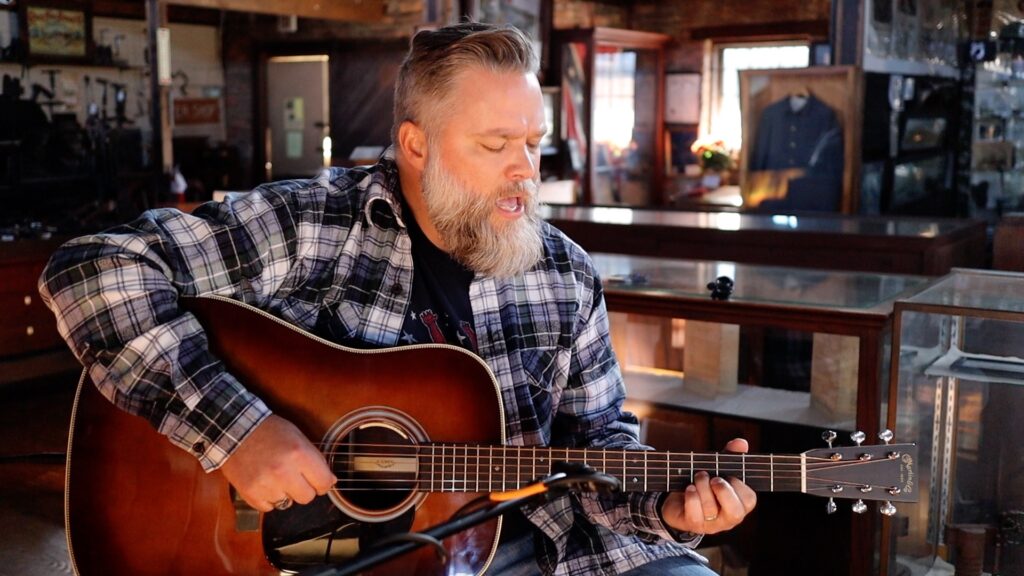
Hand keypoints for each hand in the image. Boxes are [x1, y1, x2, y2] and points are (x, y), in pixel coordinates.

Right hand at [219, 414, 336, 511]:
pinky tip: (264, 482)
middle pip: (307, 497)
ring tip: (275, 476)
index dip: (323, 483)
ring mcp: (266, 485)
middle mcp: (284, 472)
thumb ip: (316, 459)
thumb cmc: (269, 431)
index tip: (319, 481)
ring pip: (288, 503)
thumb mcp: (298, 437)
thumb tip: (331, 481)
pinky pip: (269, 507)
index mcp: (299, 454)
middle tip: (295, 477)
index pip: (324, 483)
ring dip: (284, 492)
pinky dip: (268, 498)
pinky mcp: (250, 494)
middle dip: (304, 488)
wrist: (236, 430)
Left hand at [660, 438, 756, 534]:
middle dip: (723, 490)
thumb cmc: (704, 484)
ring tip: (697, 477)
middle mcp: (728, 518)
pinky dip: (691, 497)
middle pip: (735, 512)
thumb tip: (742, 443)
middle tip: (713, 478)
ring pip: (711, 509)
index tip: (728, 474)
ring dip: (702, 487)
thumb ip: (730, 456)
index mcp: (739, 504)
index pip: (749, 500)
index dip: (739, 484)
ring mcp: (711, 524)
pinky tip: (689, 488)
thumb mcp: (718, 468)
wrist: (678, 499)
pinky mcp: (693, 524)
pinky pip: (694, 513)